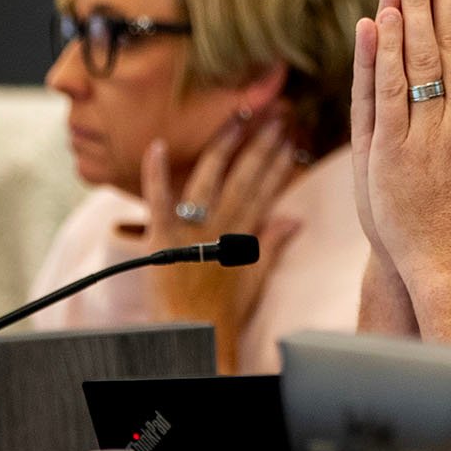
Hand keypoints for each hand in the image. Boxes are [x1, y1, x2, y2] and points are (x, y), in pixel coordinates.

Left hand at [142, 110, 303, 370]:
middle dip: (262, 145)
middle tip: (276, 116)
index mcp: (243, 235)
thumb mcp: (256, 278)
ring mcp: (191, 230)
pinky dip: (156, 173)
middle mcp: (220, 227)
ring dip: (224, 146)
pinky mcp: (161, 236)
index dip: (278, 162)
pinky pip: (158, 200)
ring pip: (210, 179)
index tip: (290, 137)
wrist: (193, 335)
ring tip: (237, 118)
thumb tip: (293, 218)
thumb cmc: (224, 312)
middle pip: (245, 178)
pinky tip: (158, 145)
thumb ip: (272, 244)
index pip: (266, 190)